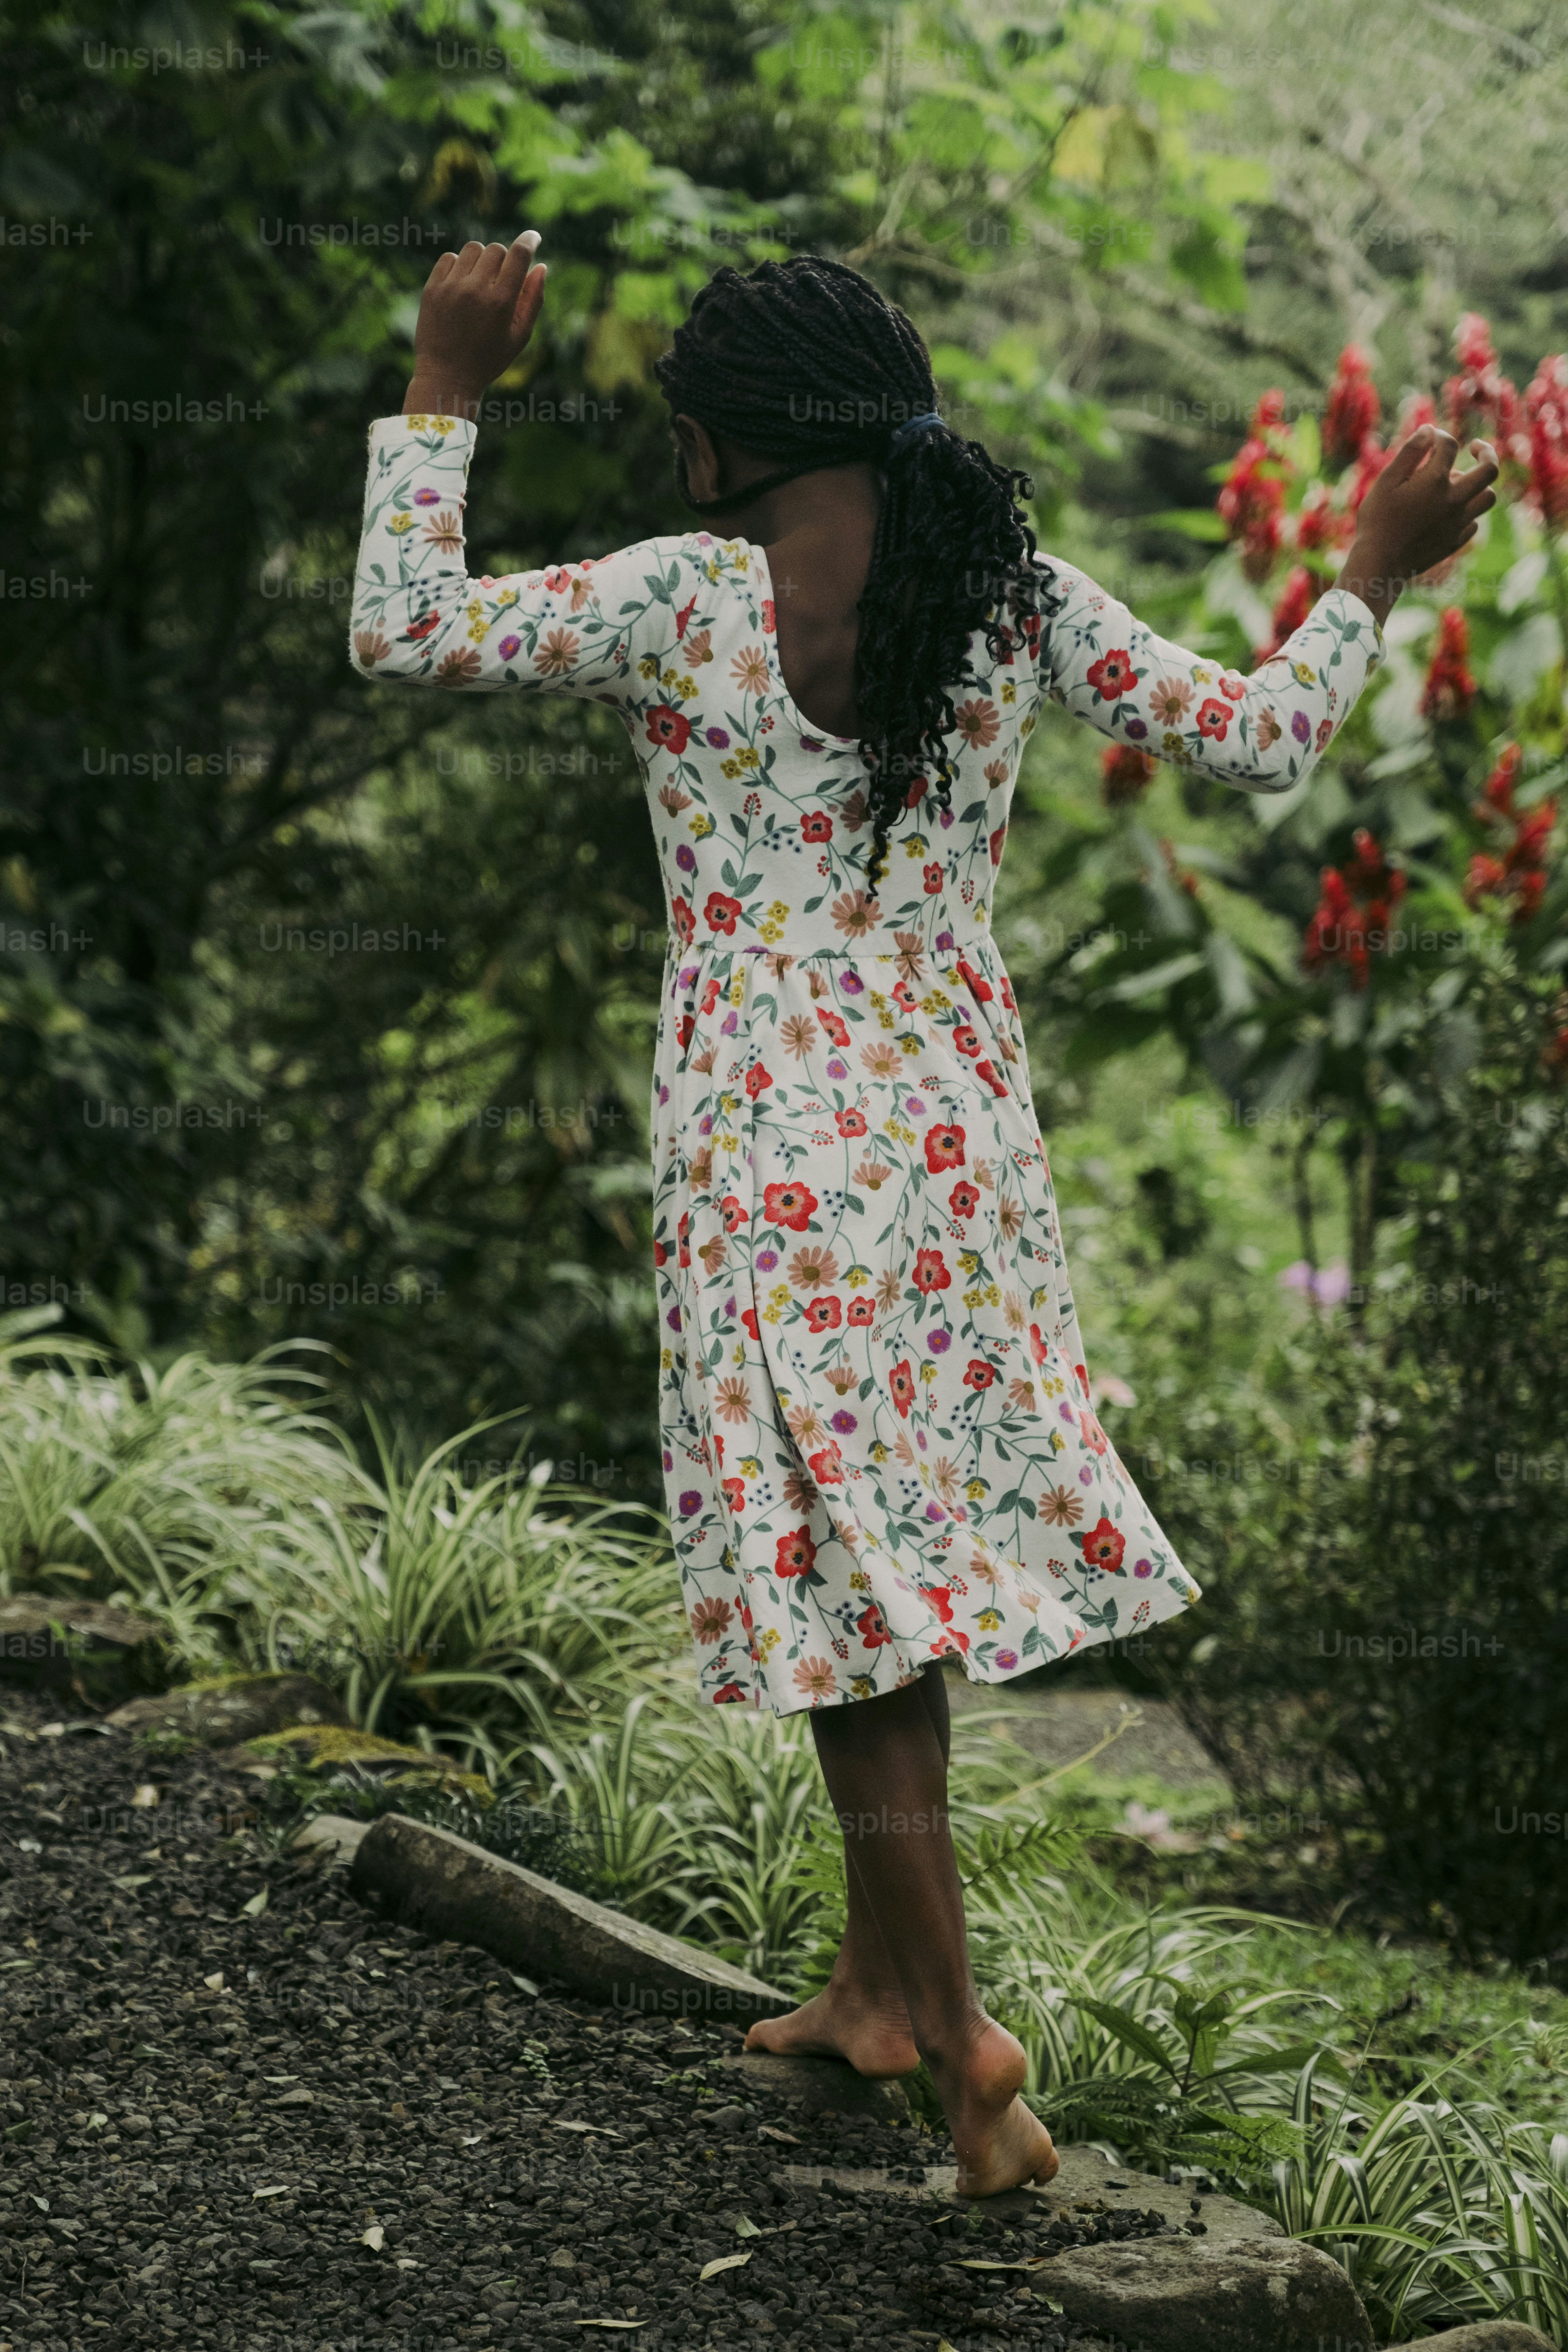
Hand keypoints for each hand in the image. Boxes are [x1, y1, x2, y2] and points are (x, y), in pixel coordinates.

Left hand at [402, 232, 546, 420]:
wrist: (446, 377)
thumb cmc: (488, 359)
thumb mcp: (519, 336)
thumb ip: (533, 300)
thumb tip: (541, 266)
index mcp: (501, 302)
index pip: (519, 255)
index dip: (529, 241)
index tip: (533, 237)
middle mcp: (476, 290)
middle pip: (496, 250)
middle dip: (504, 260)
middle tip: (501, 280)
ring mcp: (451, 287)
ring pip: (472, 249)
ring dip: (481, 259)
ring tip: (480, 282)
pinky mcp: (432, 288)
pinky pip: (449, 258)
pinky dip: (459, 266)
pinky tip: (462, 285)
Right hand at [1339, 425, 1497, 624]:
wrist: (1379, 564)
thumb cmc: (1377, 520)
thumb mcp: (1386, 481)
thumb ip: (1410, 453)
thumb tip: (1430, 430)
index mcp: (1436, 480)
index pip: (1449, 445)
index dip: (1439, 436)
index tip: (1429, 438)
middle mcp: (1454, 499)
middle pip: (1489, 470)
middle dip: (1486, 453)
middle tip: (1475, 448)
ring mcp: (1458, 522)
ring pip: (1487, 497)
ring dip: (1479, 485)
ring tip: (1462, 483)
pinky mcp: (1455, 541)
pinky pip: (1473, 522)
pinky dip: (1467, 512)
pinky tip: (1451, 512)